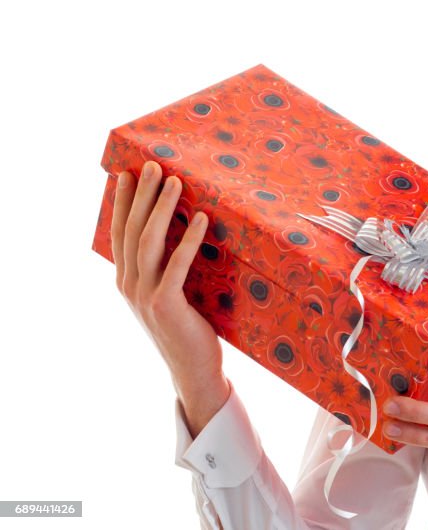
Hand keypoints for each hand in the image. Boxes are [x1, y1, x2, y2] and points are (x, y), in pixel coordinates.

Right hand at [111, 160, 228, 435]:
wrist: (193, 369)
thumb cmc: (187, 327)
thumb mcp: (168, 293)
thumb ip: (165, 266)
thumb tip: (180, 229)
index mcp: (125, 280)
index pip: (120, 232)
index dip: (123, 201)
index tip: (127, 172)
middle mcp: (128, 285)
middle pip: (132, 230)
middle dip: (142, 194)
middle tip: (154, 164)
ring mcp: (145, 295)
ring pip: (149, 242)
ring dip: (162, 208)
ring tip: (176, 181)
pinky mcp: (166, 304)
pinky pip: (177, 264)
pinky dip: (188, 239)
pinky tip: (200, 218)